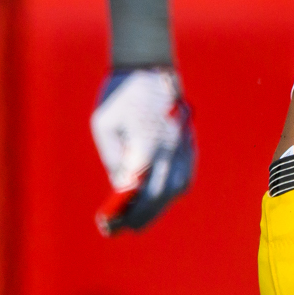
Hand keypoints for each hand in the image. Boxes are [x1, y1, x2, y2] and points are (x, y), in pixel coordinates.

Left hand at [91, 67, 195, 233]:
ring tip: (144, 216)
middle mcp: (170, 145)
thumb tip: (122, 186)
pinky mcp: (189, 140)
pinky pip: (187, 173)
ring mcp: (184, 143)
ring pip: (178, 186)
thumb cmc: (121, 94)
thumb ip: (113, 157)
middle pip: (161, 192)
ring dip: (161, 205)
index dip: (125, 209)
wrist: (151, 66)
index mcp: (146, 141)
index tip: (112, 224)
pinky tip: (159, 196)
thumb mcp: (103, 124)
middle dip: (143, 215)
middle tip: (127, 228)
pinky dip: (174, 190)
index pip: (138, 186)